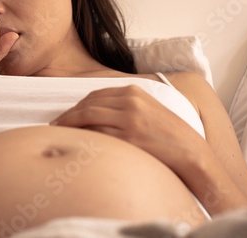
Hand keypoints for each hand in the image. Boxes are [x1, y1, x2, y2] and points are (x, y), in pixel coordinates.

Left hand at [50, 85, 205, 169]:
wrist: (191, 153)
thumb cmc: (167, 134)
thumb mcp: (148, 109)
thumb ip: (124, 105)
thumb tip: (94, 110)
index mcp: (133, 92)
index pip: (95, 95)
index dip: (76, 105)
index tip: (65, 114)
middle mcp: (130, 103)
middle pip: (88, 105)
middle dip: (68, 115)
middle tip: (55, 124)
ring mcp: (129, 121)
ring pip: (88, 118)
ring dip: (69, 124)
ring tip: (59, 132)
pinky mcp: (129, 139)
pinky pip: (97, 135)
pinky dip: (83, 136)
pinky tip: (75, 142)